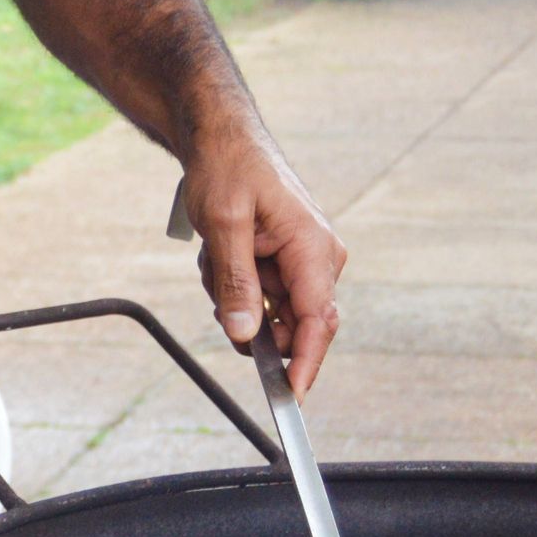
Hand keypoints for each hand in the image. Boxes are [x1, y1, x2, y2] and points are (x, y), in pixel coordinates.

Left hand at [181, 122, 345, 395]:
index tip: (289, 399)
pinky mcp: (287, 261)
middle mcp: (319, 259)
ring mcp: (304, 261)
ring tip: (217, 251)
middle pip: (292, 325)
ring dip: (233, 293)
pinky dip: (232, 281)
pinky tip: (221, 249)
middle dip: (248, 316)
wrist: (221, 137)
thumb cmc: (227, 168)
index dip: (305, 364)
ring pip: (268, 312)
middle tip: (218, 278)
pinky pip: (259, 295)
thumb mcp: (222, 224)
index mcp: (314, 249)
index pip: (318, 322)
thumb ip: (236, 283)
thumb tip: (243, 336)